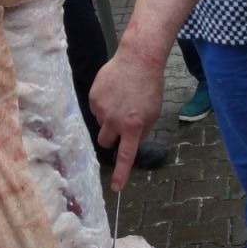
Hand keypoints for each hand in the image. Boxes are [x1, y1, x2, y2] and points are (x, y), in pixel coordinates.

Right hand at [89, 45, 164, 190]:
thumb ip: (141, 131)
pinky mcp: (93, 97)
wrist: (138, 59)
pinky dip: (103, 104)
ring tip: (121, 100)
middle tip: (119, 126)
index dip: (121, 173)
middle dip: (110, 139)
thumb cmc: (149, 87)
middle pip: (105, 142)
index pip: (125, 156)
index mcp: (133, 127)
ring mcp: (102, 109)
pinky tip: (114, 92)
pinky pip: (96, 109)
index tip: (116, 188)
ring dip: (108, 119)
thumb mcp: (153, 113)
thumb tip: (130, 143)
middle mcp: (115, 121)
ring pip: (100, 124)